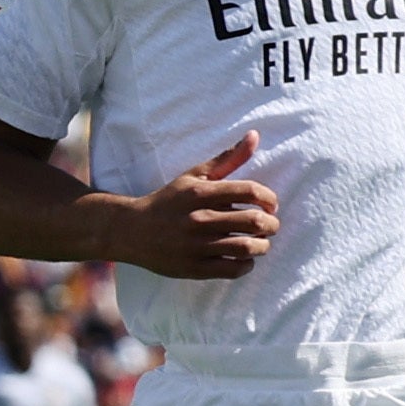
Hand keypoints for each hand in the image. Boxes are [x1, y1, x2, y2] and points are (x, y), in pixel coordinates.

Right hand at [107, 134, 279, 279]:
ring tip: (260, 243)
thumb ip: (228, 158)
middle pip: (253, 221)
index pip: (249, 191)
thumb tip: (255, 136)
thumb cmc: (169, 201)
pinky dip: (246, 265)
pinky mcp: (194, 268)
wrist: (133, 231)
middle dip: (271, 224)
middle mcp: (199, 218)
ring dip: (262, 246)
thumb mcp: (194, 175)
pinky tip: (244, 259)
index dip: (269, 198)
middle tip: (271, 226)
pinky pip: (232, 269)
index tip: (270, 205)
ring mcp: (196, 245)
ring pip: (246, 247)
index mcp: (201, 193)